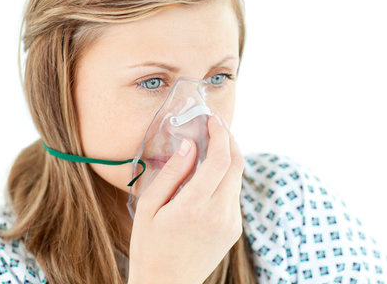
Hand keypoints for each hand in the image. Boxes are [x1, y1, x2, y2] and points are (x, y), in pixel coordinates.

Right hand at [127, 114, 244, 283]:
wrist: (167, 283)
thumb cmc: (150, 245)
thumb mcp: (149, 207)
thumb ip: (172, 173)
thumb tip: (190, 144)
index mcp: (195, 206)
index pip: (220, 160)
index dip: (220, 134)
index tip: (212, 120)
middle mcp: (220, 214)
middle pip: (237, 164)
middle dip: (230, 139)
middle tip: (216, 126)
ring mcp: (231, 223)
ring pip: (238, 178)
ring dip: (229, 158)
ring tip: (210, 147)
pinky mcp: (235, 229)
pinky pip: (235, 194)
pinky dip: (226, 178)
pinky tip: (210, 176)